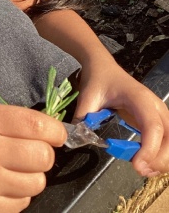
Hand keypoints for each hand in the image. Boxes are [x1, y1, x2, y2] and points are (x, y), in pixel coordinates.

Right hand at [0, 103, 66, 212]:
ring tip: (14, 167)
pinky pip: (22, 203)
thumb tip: (52, 133)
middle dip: (44, 153)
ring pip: (37, 183)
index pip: (37, 126)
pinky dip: (18, 193)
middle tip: (32, 150)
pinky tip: (2, 183)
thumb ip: (11, 121)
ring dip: (32, 175)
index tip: (56, 134)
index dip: (56, 131)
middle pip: (43, 157)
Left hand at [73, 60, 168, 176]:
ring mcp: (158, 113)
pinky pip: (166, 140)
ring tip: (142, 168)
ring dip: (161, 159)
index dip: (149, 148)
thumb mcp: (87, 98)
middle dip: (158, 159)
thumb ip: (82, 119)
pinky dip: (160, 154)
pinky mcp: (156, 119)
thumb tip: (76, 140)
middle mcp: (154, 106)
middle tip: (139, 169)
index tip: (137, 165)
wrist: (102, 66)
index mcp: (139, 98)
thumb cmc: (97, 80)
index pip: (152, 126)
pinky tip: (145, 161)